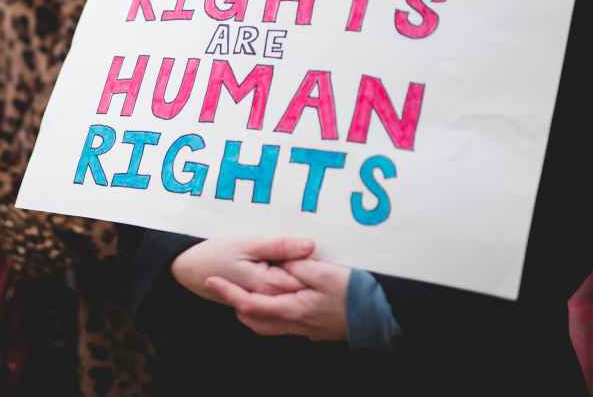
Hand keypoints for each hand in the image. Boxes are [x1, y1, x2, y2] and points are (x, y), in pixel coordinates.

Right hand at [171, 237, 313, 302]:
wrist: (190, 269)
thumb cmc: (216, 254)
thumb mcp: (247, 244)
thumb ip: (279, 247)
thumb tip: (310, 246)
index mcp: (270, 286)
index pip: (307, 278)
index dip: (315, 262)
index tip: (315, 250)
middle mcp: (271, 300)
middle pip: (304, 287)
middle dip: (311, 270)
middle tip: (308, 252)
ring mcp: (266, 303)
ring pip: (294, 290)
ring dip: (300, 276)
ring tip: (296, 259)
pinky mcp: (261, 300)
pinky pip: (282, 293)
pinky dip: (287, 281)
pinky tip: (283, 268)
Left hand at [205, 258, 349, 341]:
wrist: (380, 319)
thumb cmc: (353, 295)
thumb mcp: (324, 272)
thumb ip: (297, 265)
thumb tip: (279, 262)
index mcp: (292, 309)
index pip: (250, 304)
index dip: (229, 293)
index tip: (212, 282)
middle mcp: (295, 324)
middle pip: (255, 320)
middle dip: (236, 305)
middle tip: (225, 287)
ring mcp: (305, 329)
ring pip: (269, 326)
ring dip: (253, 311)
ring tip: (246, 292)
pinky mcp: (314, 329)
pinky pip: (283, 324)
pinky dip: (271, 313)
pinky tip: (277, 300)